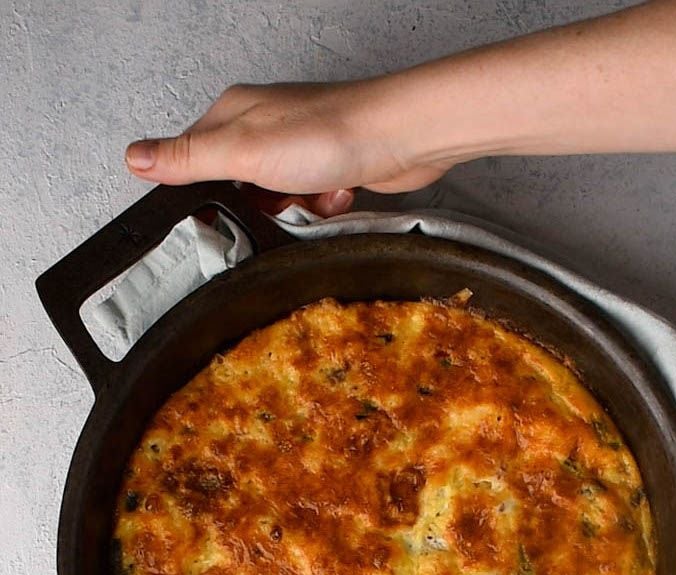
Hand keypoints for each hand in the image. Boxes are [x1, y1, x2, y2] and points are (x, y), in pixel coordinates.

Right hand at [125, 80, 447, 215]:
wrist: (400, 138)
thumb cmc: (328, 133)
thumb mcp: (241, 152)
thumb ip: (188, 158)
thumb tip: (135, 158)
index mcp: (233, 114)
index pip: (194, 162)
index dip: (204, 197)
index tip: (217, 219)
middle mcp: (263, 126)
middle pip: (238, 190)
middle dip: (257, 211)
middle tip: (273, 207)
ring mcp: (298, 146)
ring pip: (277, 203)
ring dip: (295, 212)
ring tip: (312, 197)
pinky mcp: (328, 166)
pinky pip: (312, 205)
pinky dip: (323, 208)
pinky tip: (336, 196)